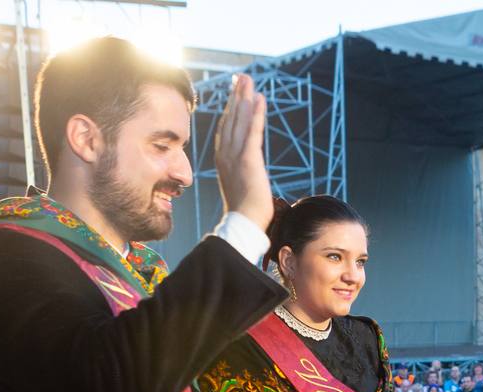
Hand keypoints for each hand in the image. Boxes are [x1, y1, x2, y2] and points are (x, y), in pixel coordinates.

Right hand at [213, 74, 270, 231]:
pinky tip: (259, 98)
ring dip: (244, 98)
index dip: (230, 109)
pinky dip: (255, 113)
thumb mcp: (239, 184)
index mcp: (223, 159)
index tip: (235, 93)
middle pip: (230, 118)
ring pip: (239, 120)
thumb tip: (246, 169)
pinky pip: (252, 130)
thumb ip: (240, 171)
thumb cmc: (245, 210)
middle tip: (241, 77)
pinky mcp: (248, 159)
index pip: (226, 128)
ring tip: (248, 80)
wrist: (244, 222)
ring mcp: (235, 155)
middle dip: (236, 96)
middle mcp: (225, 154)